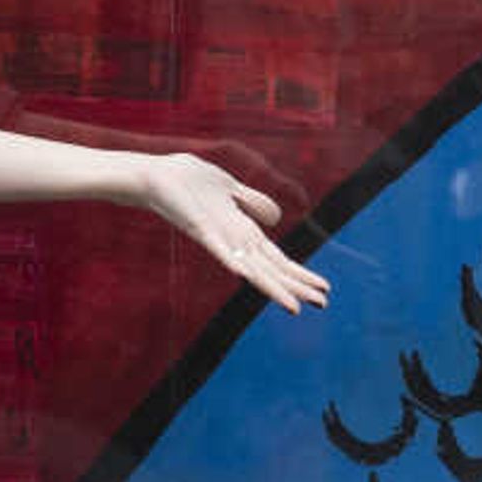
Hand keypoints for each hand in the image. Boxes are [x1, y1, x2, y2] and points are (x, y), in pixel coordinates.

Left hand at [134, 151, 331, 312]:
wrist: (156, 176)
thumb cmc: (189, 181)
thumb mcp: (231, 188)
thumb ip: (254, 203)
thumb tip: (278, 220)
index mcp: (242, 231)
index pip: (277, 258)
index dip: (300, 273)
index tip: (324, 289)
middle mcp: (233, 240)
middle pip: (271, 268)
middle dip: (297, 285)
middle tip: (323, 304)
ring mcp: (218, 238)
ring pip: (252, 267)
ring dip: (274, 286)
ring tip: (295, 305)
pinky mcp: (200, 230)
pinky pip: (220, 250)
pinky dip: (235, 262)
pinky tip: (248, 274)